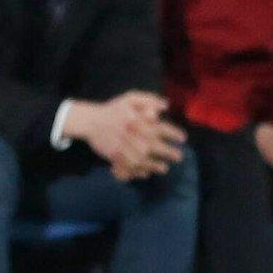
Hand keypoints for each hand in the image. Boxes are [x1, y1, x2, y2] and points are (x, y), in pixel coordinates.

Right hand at [64, 91, 184, 181]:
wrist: (90, 121)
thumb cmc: (112, 110)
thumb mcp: (130, 98)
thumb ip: (148, 100)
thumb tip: (166, 106)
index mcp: (139, 121)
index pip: (162, 129)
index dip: (174, 134)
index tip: (182, 138)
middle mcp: (134, 136)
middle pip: (155, 147)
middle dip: (169, 152)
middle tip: (178, 157)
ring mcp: (124, 148)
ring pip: (144, 160)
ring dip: (155, 165)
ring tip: (164, 168)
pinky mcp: (115, 156)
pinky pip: (129, 168)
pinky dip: (137, 172)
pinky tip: (145, 173)